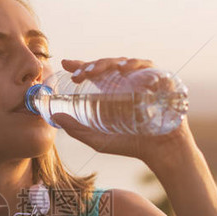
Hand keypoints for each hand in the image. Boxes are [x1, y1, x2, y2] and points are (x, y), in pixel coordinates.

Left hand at [50, 58, 189, 162]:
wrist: (161, 153)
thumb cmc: (131, 145)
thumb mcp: (98, 139)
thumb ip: (77, 129)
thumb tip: (55, 118)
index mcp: (113, 91)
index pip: (96, 72)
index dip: (81, 65)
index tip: (66, 64)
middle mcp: (129, 82)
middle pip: (109, 65)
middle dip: (93, 65)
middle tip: (81, 73)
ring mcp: (145, 80)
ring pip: (126, 62)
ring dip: (111, 63)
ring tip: (97, 70)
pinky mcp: (161, 81)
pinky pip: (149, 67)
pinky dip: (137, 65)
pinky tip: (125, 70)